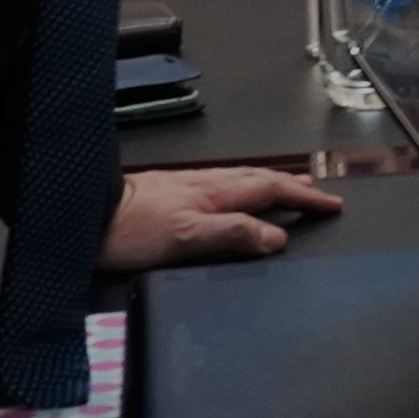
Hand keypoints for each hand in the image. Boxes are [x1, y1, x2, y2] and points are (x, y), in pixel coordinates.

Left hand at [105, 164, 345, 267]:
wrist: (88, 217)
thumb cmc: (132, 231)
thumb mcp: (187, 238)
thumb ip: (233, 234)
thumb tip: (276, 237)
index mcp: (216, 193)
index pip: (271, 190)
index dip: (303, 198)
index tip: (330, 204)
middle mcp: (207, 184)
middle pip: (261, 179)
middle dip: (293, 186)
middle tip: (317, 193)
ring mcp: (189, 186)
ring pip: (242, 180)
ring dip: (271, 183)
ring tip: (288, 186)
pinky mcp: (173, 192)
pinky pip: (224, 185)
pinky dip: (245, 188)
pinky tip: (235, 195)